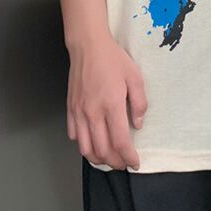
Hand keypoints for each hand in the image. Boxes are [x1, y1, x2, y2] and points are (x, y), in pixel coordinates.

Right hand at [66, 35, 146, 170]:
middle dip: (115, 162)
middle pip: (103, 151)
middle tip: (124, 163)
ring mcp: (79, 112)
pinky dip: (84, 145)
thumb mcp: (135, 77)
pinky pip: (74, 135)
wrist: (88, 46)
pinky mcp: (70, 109)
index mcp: (112, 106)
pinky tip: (92, 142)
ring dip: (98, 159)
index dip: (129, 157)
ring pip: (85, 148)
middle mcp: (93, 113)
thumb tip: (138, 124)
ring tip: (109, 159)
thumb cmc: (113, 59)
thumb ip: (139, 103)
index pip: (120, 142)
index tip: (135, 162)